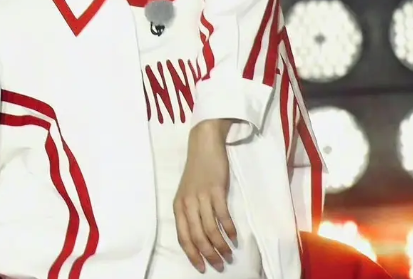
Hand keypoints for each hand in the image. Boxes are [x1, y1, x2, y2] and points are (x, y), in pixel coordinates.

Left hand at [173, 121, 236, 273]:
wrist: (203, 145)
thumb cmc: (196, 171)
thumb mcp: (187, 193)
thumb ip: (190, 214)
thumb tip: (200, 239)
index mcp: (178, 206)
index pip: (182, 237)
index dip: (192, 254)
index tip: (201, 268)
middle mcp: (187, 203)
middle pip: (197, 237)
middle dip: (208, 255)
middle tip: (220, 265)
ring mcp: (201, 197)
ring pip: (210, 229)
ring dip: (221, 245)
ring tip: (229, 255)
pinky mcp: (216, 190)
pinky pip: (222, 216)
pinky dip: (229, 230)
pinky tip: (235, 238)